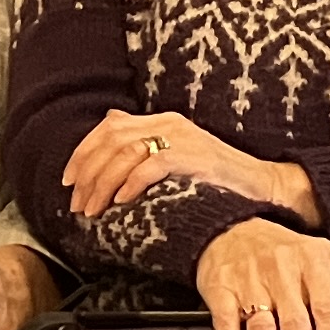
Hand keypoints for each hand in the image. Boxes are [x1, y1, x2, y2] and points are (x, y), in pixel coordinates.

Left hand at [62, 108, 316, 225]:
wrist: (261, 184)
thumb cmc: (217, 178)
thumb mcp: (178, 156)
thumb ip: (147, 146)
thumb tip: (109, 140)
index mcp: (162, 120)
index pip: (109, 127)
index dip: (82, 152)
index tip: (68, 180)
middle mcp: (169, 123)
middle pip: (111, 138)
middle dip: (87, 171)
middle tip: (76, 203)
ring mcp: (182, 138)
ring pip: (125, 152)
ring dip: (101, 183)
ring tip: (93, 209)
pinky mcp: (194, 157)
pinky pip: (152, 165)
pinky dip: (130, 183)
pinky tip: (120, 202)